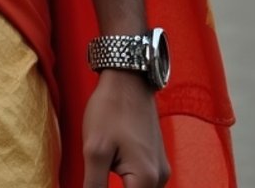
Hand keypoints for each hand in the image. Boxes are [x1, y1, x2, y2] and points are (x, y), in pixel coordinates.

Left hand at [81, 70, 169, 187]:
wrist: (128, 77)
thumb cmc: (110, 108)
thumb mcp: (95, 150)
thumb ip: (94, 186)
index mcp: (146, 180)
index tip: (94, 180)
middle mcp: (159, 179)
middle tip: (95, 174)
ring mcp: (160, 169)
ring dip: (122, 187)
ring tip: (101, 171)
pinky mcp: (156, 160)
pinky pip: (143, 183)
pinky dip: (128, 184)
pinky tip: (111, 171)